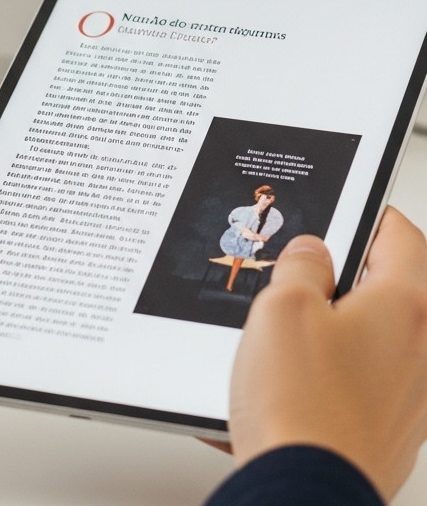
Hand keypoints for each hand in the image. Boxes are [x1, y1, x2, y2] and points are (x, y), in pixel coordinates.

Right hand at [229, 206, 426, 501]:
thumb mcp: (281, 307)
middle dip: (349, 275)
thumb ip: (302, 266)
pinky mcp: (394, 432)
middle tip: (306, 274)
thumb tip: (312, 255)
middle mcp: (424, 348)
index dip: (364, 215)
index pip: (399, 233)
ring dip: (341, 329)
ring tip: (290, 336)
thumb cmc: (302, 409)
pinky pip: (369, 384)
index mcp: (407, 303)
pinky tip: (292, 385)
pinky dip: (337, 375)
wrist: (304, 494)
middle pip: (394, 285)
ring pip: (380, 337)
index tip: (340, 214)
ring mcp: (414, 395)